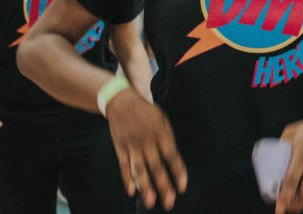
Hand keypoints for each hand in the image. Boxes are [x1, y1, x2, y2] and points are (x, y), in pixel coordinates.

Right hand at [106, 88, 186, 210]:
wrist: (121, 101)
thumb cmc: (146, 111)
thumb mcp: (162, 118)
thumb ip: (168, 138)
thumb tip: (174, 159)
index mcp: (161, 132)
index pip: (172, 156)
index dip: (178, 172)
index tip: (182, 187)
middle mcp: (147, 140)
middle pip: (156, 166)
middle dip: (163, 185)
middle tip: (169, 202)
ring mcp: (132, 145)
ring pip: (139, 169)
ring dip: (146, 187)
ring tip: (150, 202)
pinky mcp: (120, 147)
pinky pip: (124, 165)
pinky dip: (127, 179)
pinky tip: (132, 191)